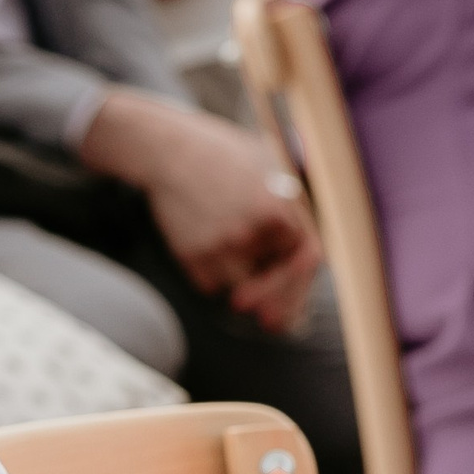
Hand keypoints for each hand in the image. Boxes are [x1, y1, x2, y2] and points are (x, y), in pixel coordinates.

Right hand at [81, 92, 321, 331]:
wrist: (167, 151)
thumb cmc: (219, 153)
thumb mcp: (269, 165)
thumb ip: (289, 204)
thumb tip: (302, 244)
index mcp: (279, 208)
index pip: (305, 259)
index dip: (302, 282)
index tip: (298, 300)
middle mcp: (253, 231)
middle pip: (276, 285)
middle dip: (278, 306)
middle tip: (270, 322)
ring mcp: (221, 245)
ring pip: (241, 287)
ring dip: (240, 282)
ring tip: (224, 251)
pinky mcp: (193, 255)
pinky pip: (210, 284)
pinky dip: (210, 276)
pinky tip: (203, 247)